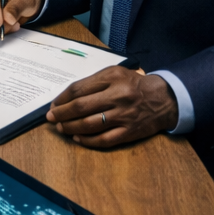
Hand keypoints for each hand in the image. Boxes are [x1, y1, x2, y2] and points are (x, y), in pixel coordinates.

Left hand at [46, 67, 178, 147]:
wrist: (163, 99)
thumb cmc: (132, 84)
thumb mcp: (113, 74)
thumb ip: (92, 82)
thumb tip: (65, 97)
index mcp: (111, 78)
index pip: (78, 89)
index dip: (61, 99)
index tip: (53, 105)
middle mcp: (118, 96)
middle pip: (81, 107)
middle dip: (61, 114)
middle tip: (51, 118)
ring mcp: (124, 116)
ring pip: (90, 124)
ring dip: (71, 127)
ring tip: (61, 128)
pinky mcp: (130, 132)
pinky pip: (105, 140)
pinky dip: (88, 140)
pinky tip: (77, 138)